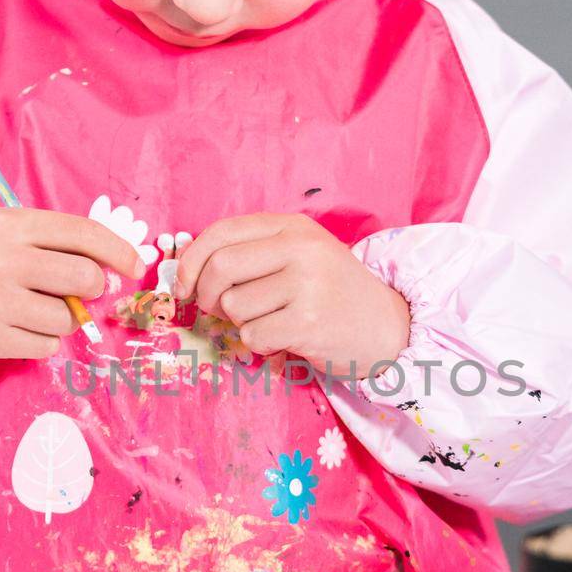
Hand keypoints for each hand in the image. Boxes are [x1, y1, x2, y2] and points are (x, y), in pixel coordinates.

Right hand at [0, 208, 144, 358]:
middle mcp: (4, 261)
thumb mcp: (0, 227)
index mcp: (11, 225)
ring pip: (68, 318)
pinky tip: (20, 325)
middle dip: (94, 286)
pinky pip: (46, 345)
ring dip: (65, 316)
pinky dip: (43, 338)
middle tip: (80, 288)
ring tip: (37, 307)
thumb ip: (50, 240)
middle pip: (85, 279)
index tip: (136, 265)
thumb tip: (109, 268)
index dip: (119, 250)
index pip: (83, 234)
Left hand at [174, 214, 409, 378]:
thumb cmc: (333, 294)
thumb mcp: (301, 257)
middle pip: (220, 267)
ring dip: (242, 323)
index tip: (182, 286)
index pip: (221, 232)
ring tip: (273, 322)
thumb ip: (253, 254)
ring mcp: (307, 284)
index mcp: (293, 227)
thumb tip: (186, 272)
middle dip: (207, 296)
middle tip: (217, 311)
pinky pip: (252, 336)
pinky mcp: (308, 322)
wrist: (389, 327)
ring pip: (235, 306)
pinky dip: (259, 345)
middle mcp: (301, 248)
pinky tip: (284, 339)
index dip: (190, 261)